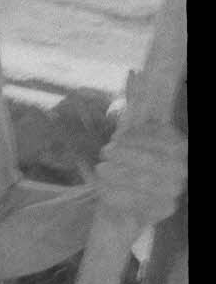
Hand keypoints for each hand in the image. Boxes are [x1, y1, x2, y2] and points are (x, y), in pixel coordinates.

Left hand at [95, 98, 185, 229]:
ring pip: (150, 183)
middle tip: (105, 154)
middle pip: (159, 162)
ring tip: (101, 169)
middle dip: (128, 156)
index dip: (140, 139)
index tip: (116, 139)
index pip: (166, 140)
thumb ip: (135, 102)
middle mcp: (182, 170)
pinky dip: (119, 194)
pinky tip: (103, 189)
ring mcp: (175, 192)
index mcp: (178, 146)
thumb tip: (134, 73)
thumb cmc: (124, 161)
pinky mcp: (162, 211)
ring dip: (121, 174)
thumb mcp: (128, 129)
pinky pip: (142, 203)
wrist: (117, 201)